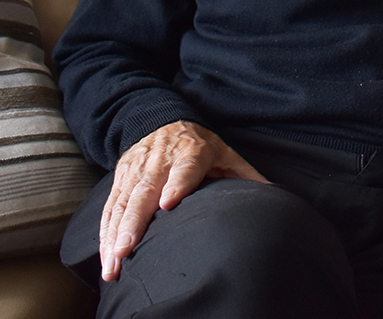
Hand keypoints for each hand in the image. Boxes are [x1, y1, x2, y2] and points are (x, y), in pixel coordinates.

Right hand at [99, 120, 267, 280]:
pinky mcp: (120, 178)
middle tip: (127, 251)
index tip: (169, 203)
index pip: (185, 168)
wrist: (159, 120)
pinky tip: (107, 255)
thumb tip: (276, 195)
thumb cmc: (198, 145)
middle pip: (145, 191)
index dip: (177, 184)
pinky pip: (110, 207)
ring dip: (115, 235)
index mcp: (191, 151)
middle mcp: (160, 160)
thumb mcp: (225, 153)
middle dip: (134, 222)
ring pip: (122, 203)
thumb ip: (246, 175)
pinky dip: (106, 232)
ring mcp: (136, 169)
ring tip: (114, 263)